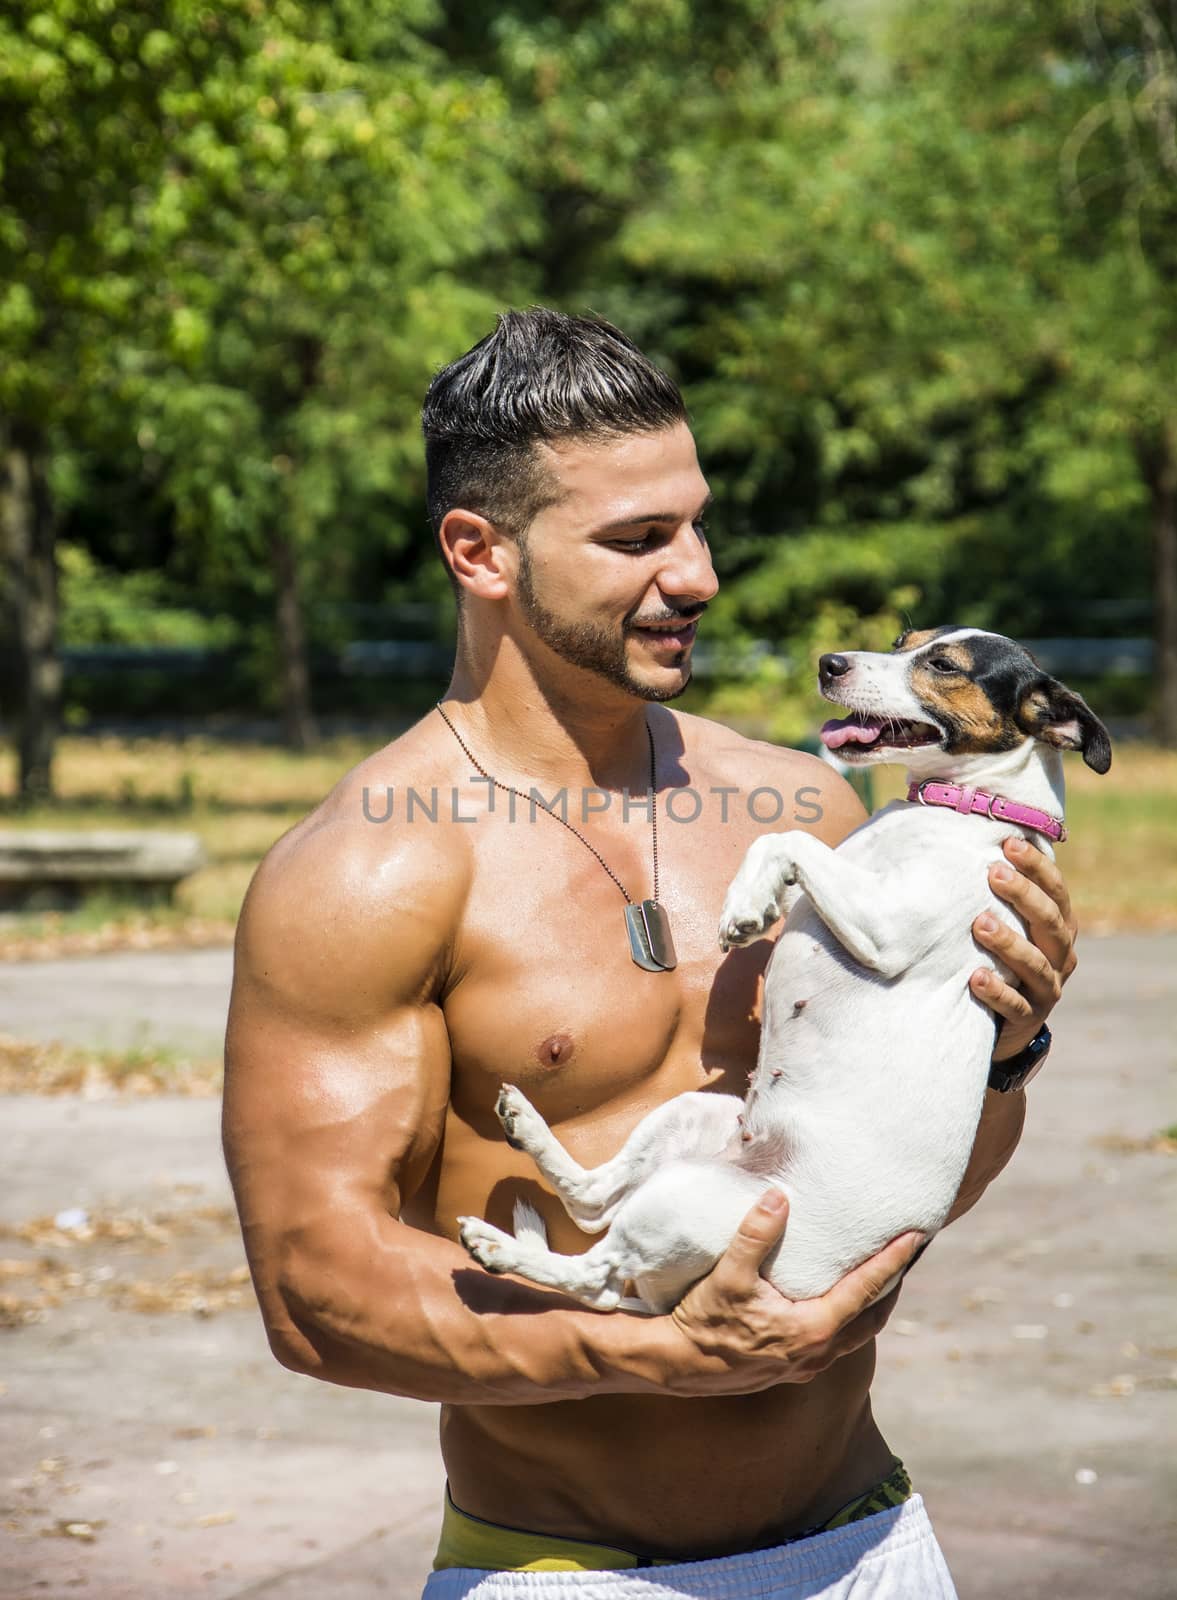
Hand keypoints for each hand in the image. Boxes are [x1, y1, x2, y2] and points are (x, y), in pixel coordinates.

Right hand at [664, 1189, 924, 1395]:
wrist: (678, 1364)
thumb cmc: (705, 1321)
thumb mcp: (729, 1274)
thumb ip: (756, 1234)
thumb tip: (778, 1197)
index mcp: (812, 1330)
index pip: (865, 1290)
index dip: (892, 1262)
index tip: (915, 1238)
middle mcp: (817, 1353)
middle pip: (872, 1318)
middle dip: (891, 1287)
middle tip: (906, 1257)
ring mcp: (805, 1366)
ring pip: (855, 1335)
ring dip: (871, 1307)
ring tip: (880, 1280)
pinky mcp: (790, 1370)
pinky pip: (835, 1344)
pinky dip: (848, 1321)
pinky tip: (837, 1307)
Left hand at [971, 836, 1077, 1061]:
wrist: (1005, 1024)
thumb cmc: (1000, 958)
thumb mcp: (1008, 925)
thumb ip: (997, 894)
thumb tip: (961, 840)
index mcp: (1059, 927)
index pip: (1056, 891)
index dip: (1037, 867)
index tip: (1009, 845)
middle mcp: (1060, 955)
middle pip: (1050, 921)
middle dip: (1023, 895)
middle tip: (992, 873)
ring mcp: (1047, 988)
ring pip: (1035, 964)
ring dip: (1009, 942)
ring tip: (980, 924)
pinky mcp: (1028, 1018)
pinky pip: (1015, 1006)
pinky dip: (997, 991)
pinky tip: (975, 978)